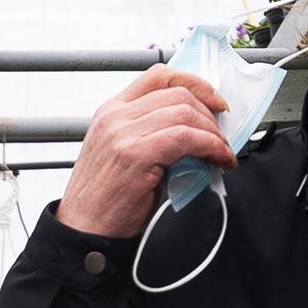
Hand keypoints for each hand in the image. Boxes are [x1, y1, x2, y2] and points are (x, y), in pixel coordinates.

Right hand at [57, 65, 235, 239]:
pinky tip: (218, 161)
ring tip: (221, 153)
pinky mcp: (135, 154)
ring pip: (185, 112)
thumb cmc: (106, 199)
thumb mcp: (125, 153)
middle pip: (177, 93)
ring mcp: (123, 133)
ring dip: (214, 134)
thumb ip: (153, 133)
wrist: (85, 231)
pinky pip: (186, 138)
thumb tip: (195, 132)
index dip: (195, 83)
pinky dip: (211, 147)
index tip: (215, 101)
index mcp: (111, 111)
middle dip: (210, 114)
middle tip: (221, 138)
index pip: (159, 76)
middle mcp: (115, 116)